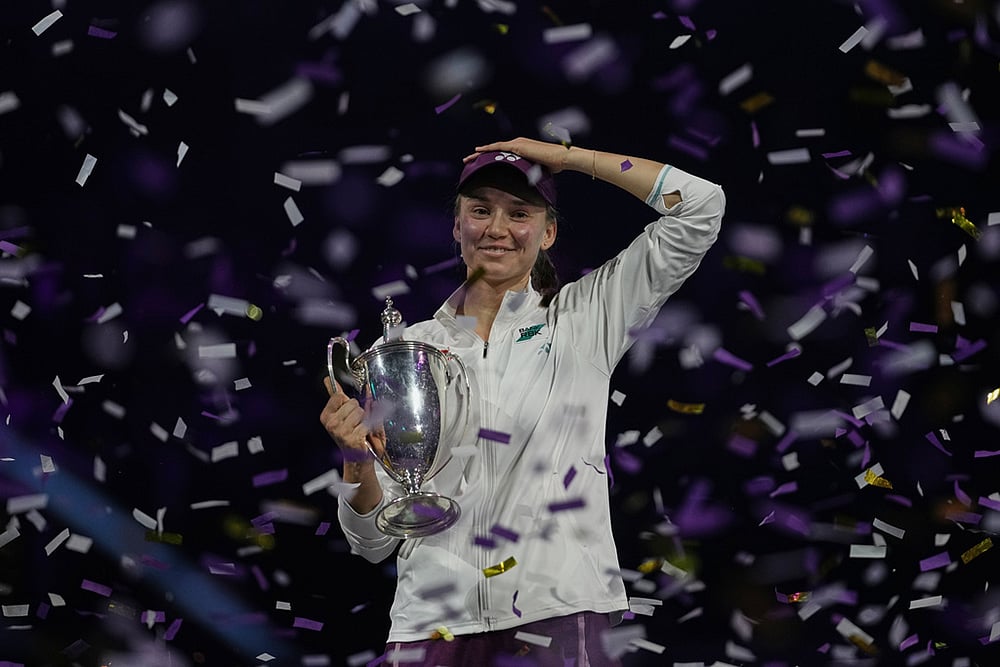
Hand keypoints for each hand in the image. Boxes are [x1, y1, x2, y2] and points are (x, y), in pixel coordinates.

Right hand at [320, 377, 385, 462]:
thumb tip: (334, 380)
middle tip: (356, 423)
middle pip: (352, 402)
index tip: (348, 411)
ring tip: (360, 430)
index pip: (338, 395)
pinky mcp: (352, 437)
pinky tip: (364, 436)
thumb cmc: (354, 436)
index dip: (347, 401)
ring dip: (364, 420)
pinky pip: (367, 423)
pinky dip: (369, 428)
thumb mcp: (347, 414)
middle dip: (358, 411)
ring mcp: (340, 431)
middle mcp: (331, 423)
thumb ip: (343, 398)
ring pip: (360, 412)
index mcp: (327, 416)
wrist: (359, 459)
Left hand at [463, 137, 579, 173]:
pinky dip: (487, 149)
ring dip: (479, 153)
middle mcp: (517, 144)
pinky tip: (478, 152)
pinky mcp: (518, 146)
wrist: (562, 158)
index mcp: (521, 150)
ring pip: (493, 148)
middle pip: (494, 150)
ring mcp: (517, 144)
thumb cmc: (554, 165)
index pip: (501, 155)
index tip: (478, 165)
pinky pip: (499, 147)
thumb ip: (531, 174)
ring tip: (467, 159)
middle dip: (479, 156)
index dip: (488, 159)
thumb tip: (528, 184)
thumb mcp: (539, 171)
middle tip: (467, 161)